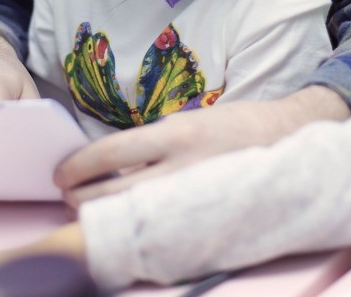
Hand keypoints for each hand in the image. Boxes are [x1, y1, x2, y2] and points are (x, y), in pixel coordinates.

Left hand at [54, 86, 350, 207]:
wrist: (290, 138)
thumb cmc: (234, 126)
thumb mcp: (189, 123)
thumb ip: (152, 144)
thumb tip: (109, 165)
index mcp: (178, 133)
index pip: (111, 151)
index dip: (79, 166)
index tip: (60, 174)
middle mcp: (185, 165)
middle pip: (116, 191)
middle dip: (83, 198)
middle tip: (66, 199)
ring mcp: (199, 194)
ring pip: (137, 214)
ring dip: (105, 217)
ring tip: (89, 214)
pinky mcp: (210, 218)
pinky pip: (165, 229)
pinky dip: (140, 229)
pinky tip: (128, 229)